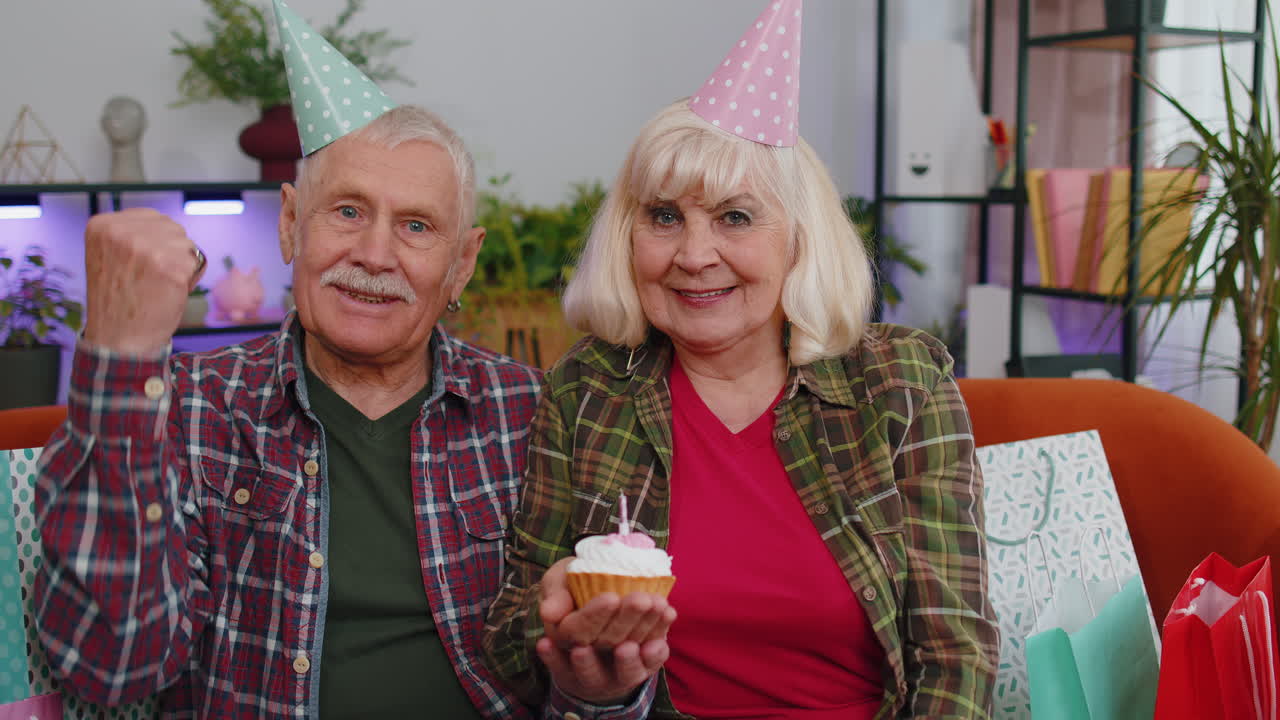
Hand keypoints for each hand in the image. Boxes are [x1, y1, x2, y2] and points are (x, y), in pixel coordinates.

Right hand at [83, 208, 205, 354]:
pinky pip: (196, 262)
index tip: (138, 266)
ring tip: (158, 285)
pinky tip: (169, 292)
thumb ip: (131, 234)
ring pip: (186, 244)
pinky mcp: (170, 266)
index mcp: (102, 225)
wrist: (119, 339)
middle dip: (171, 253)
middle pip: (172, 228)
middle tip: (150, 279)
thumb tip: (166, 224)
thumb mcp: (110, 256)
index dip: (156, 244)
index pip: (152, 218)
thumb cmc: (120, 300)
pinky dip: (190, 279)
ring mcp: (145, 247)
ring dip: (181, 265)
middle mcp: (121, 232)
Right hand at [536, 557, 675, 704]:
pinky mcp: (638, 669)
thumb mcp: (558, 585)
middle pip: (606, 645)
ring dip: (645, 635)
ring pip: (628, 664)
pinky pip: (649, 666)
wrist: (599, 605)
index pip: (577, 632)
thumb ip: (555, 595)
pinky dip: (658, 651)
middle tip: (641, 599)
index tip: (611, 597)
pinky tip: (667, 622)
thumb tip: (548, 613)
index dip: (594, 617)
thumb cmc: (574, 591)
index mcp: (563, 638)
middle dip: (625, 622)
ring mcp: (613, 670)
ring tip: (658, 607)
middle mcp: (586, 662)